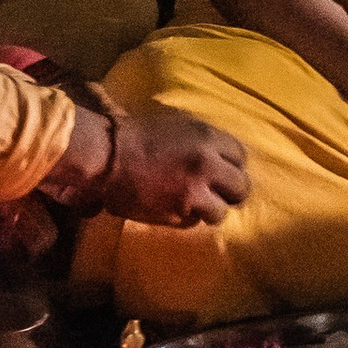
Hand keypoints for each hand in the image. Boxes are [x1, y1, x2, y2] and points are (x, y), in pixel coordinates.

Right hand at [100, 107, 247, 229]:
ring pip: (222, 211)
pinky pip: (195, 222)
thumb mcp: (178, 125)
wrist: (105, 157)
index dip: (231, 166)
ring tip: (193, 204)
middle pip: (241, 187)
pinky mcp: (178, 212)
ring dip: (209, 209)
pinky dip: (187, 218)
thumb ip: (204, 140)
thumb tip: (223, 156)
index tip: (221, 170)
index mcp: (208, 137)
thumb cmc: (137, 137)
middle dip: (228, 191)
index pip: (241, 157)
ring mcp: (194, 190)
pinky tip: (173, 208)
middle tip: (213, 192)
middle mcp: (208, 163)